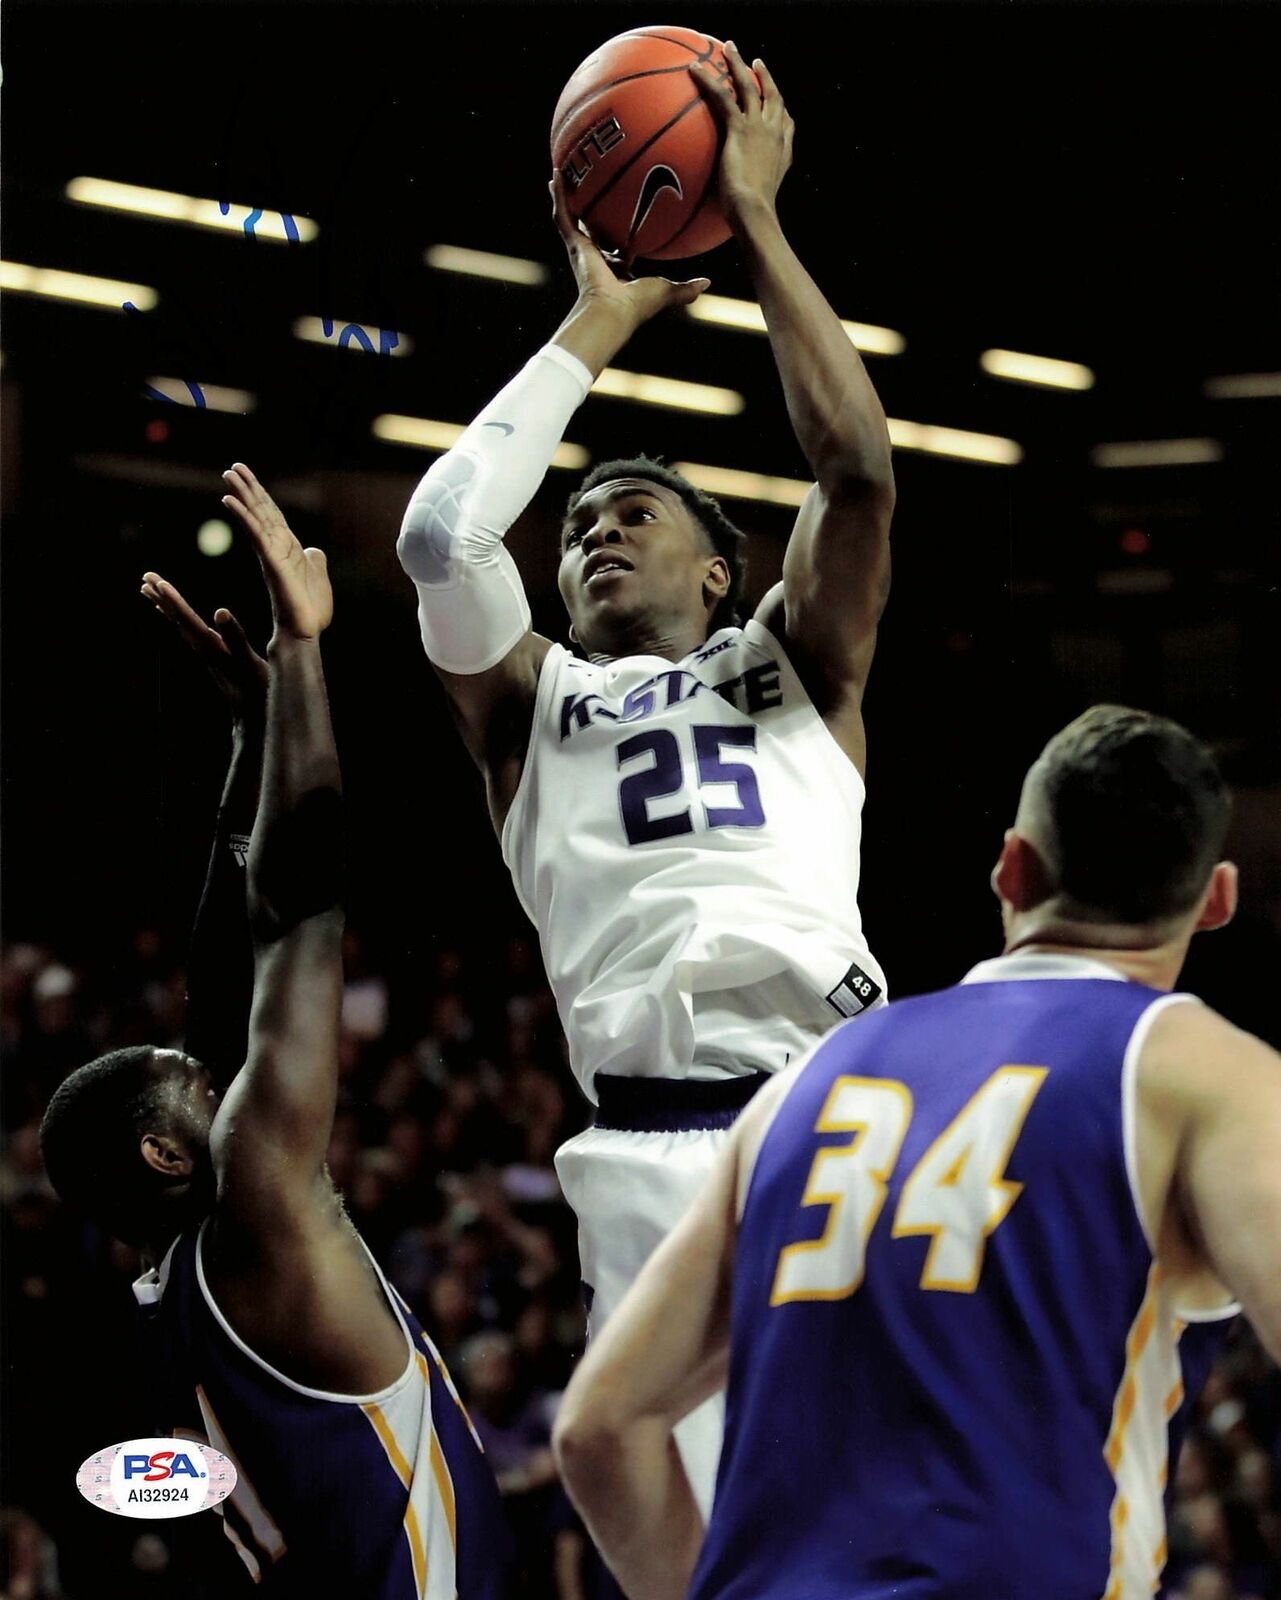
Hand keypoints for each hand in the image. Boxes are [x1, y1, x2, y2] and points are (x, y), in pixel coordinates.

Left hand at [140, 572, 266, 719]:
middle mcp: (205, 652)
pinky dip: (182, 621)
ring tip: (153, 591)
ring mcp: (208, 656)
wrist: (256, 724)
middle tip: (145, 577)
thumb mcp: (251, 665)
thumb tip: (220, 611)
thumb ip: (235, 639)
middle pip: (178, 621)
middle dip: (163, 598)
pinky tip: (181, 617)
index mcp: (212, 649)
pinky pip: (192, 635)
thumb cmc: (259, 695)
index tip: (156, 582)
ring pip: (182, 627)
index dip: (173, 601)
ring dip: (168, 607)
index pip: (187, 621)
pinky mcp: (216, 659)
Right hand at [221, 463, 332, 640]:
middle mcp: (276, 547)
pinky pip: (255, 534)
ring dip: (242, 495)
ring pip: (255, 518)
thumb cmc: (311, 608)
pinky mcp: (271, 561)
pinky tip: (229, 501)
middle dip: (247, 489)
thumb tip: (314, 550)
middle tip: (230, 468)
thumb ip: (314, 560)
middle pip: (260, 510)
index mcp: (287, 547)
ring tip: (227, 475)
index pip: (271, 514)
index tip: (246, 475)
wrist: (307, 630)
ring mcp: (272, 553)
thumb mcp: (318, 575)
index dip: (260, 494)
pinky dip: (243, 516)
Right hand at [550, 170, 709, 332]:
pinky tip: (555, 174)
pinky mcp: (573, 245)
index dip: (617, 234)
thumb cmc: (638, 305)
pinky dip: (559, 196)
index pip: (615, 247)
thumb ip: (686, 288)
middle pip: (590, 227)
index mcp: (614, 268)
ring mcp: (582, 250)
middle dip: (588, 211)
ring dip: (566, 196)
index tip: (622, 218)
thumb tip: (708, 282)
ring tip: (561, 173)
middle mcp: (595, 257)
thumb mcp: (667, 290)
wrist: (612, 311)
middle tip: (587, 189)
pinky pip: (563, 214)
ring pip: (572, 216)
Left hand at [692, 42, 792, 229]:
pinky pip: (722, 97)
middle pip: (773, 97)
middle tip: (756, 63)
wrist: (755, 213)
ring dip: (739, 64)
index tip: (777, 103)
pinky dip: (708, 80)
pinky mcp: (740, 129)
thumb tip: (735, 217)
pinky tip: (694, 68)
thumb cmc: (753, 220)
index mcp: (782, 153)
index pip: (786, 126)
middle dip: (765, 77)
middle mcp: (775, 135)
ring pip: (750, 86)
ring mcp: (760, 128)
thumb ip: (749, 201)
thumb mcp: (756, 208)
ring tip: (728, 48)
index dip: (782, 113)